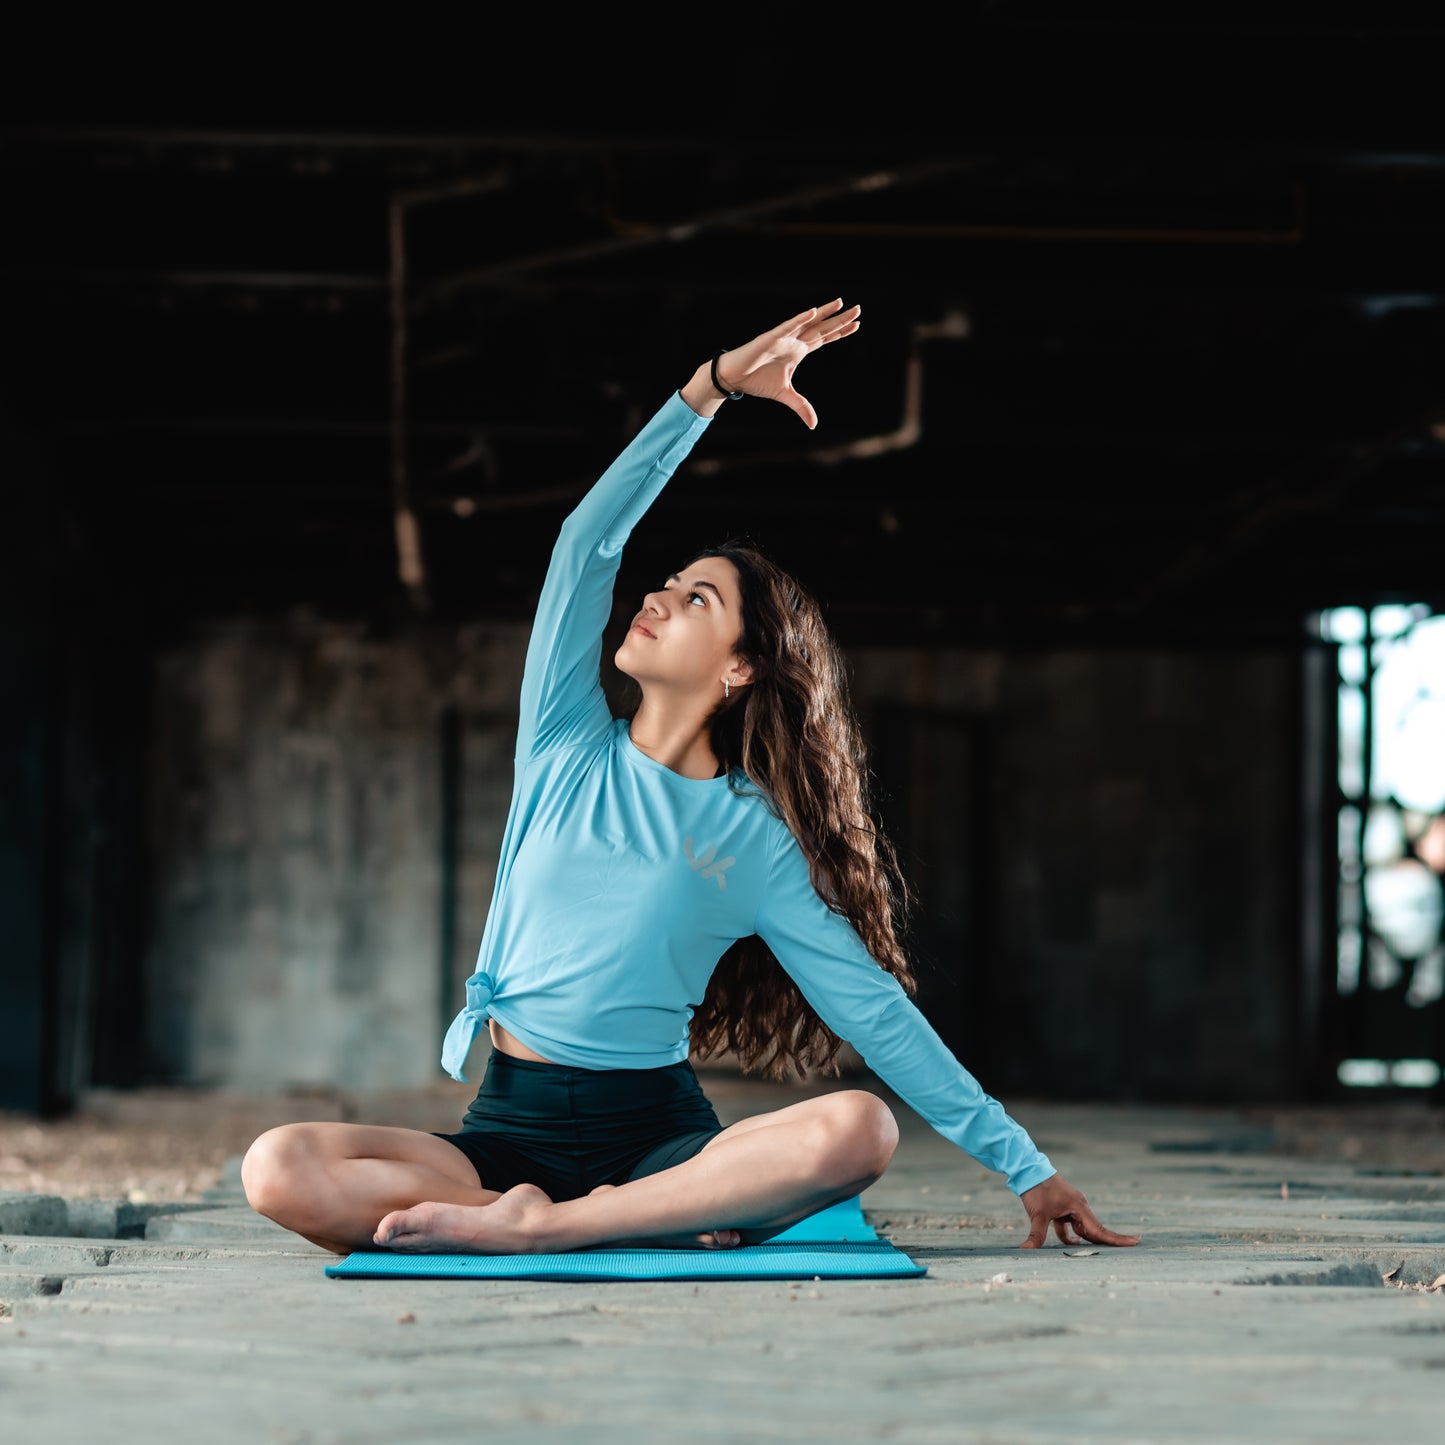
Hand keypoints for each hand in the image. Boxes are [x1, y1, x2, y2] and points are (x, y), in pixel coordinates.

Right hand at [686, 299, 860, 429]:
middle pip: (821, 328)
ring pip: (807, 323)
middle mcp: (794, 341)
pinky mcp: (770, 338)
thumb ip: (801, 406)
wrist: (734, 377)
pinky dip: (799, 320)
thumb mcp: (785, 395)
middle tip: (858, 310)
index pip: (824, 339)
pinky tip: (812, 311)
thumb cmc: (757, 380)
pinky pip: (787, 327)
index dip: (839, 333)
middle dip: (840, 320)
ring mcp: (783, 338)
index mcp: (798, 351)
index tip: (857, 325)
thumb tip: (813, 425)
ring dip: (823, 313)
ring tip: (839, 303)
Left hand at [1018, 1173, 1140, 1249]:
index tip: (1136, 1241)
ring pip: (1082, 1227)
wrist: (1028, 1168)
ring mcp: (1071, 1205)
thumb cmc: (1036, 1189)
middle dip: (1108, 1241)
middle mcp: (1079, 1206)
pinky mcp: (1062, 1206)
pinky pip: (1070, 1223)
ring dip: (1087, 1239)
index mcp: (1079, 1207)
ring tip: (1102, 1252)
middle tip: (1132, 1247)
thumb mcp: (1037, 1214)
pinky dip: (1070, 1234)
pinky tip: (1072, 1243)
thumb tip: (1026, 1250)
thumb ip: (1036, 1235)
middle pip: (1095, 1229)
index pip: (1100, 1230)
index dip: (1117, 1239)